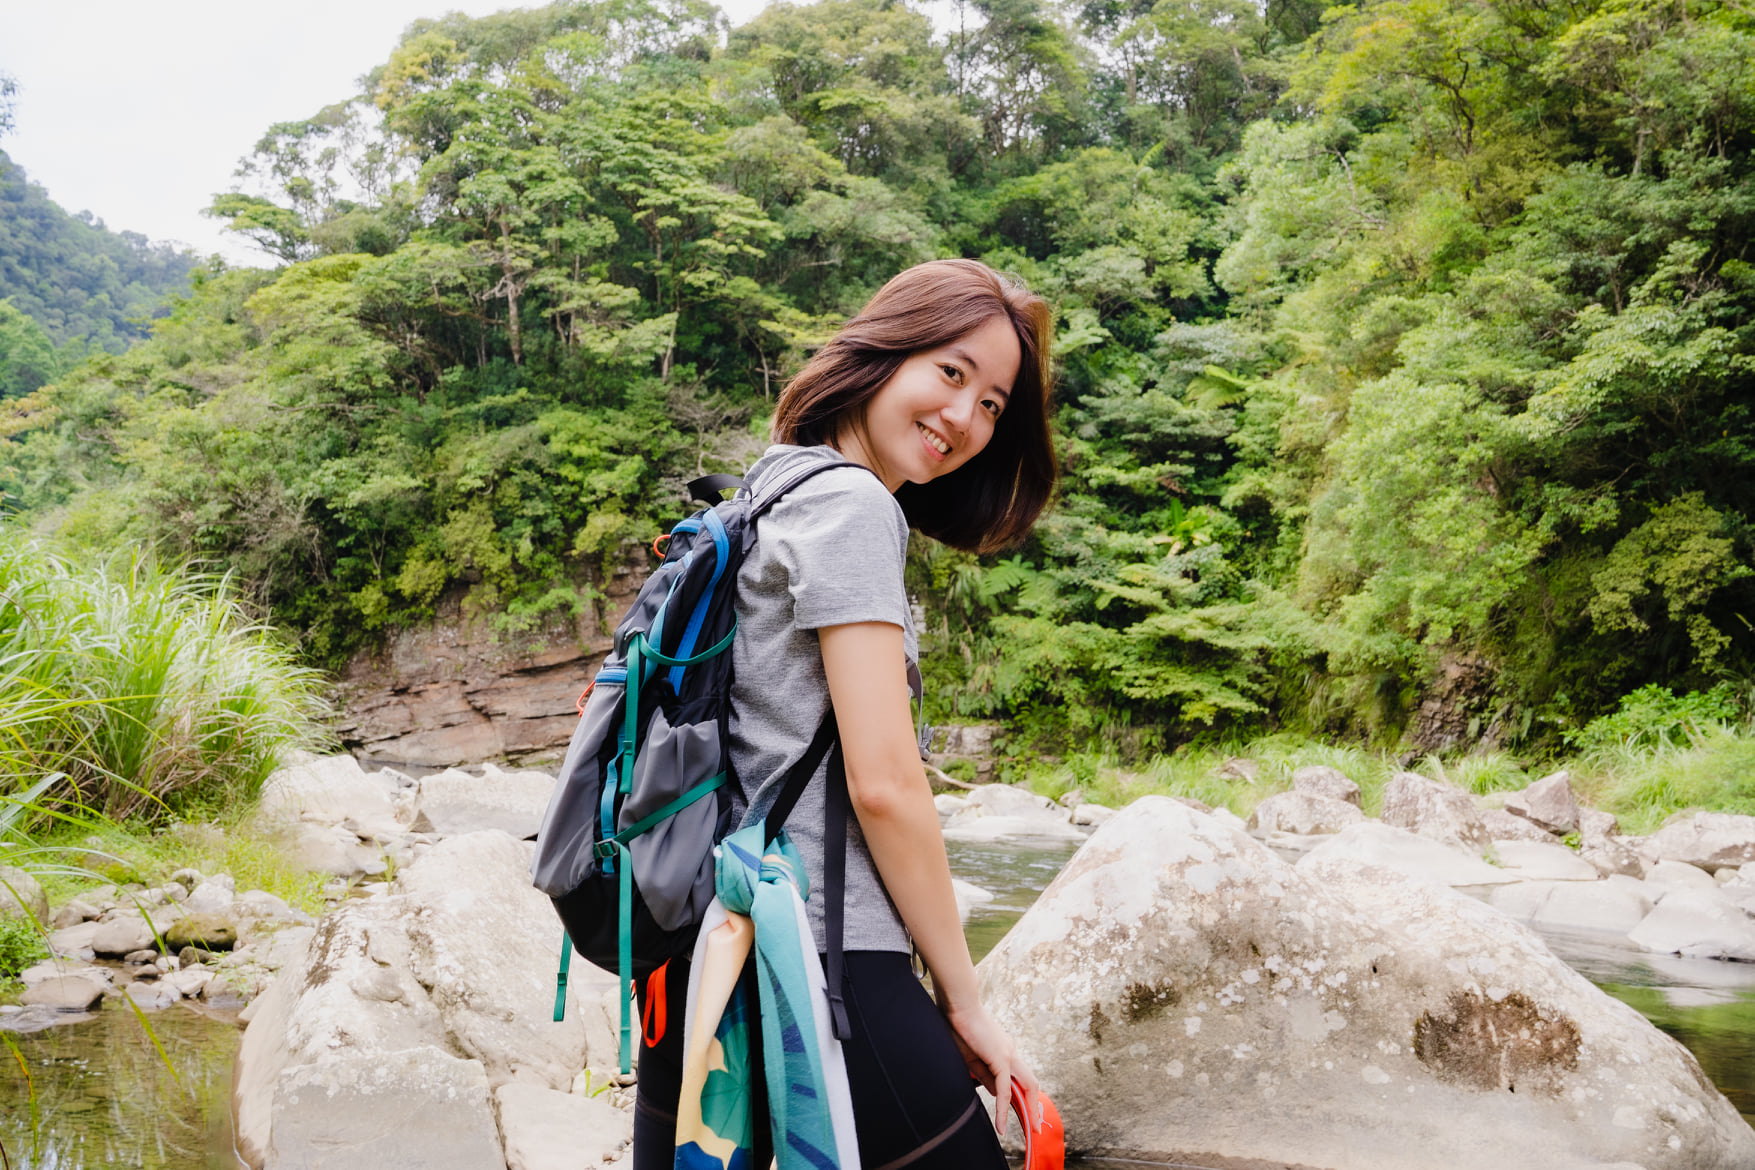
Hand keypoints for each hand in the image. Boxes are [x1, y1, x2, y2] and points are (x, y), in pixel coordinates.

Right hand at [941, 996, 1040, 1138]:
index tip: (1025, 1113)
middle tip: (1036, 1126)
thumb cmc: (959, 1027)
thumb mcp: (971, 1058)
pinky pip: (1005, 1089)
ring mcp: (1008, 1054)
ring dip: (1029, 1109)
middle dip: (1035, 1106)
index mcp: (1004, 1050)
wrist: (958, 1006)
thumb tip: (997, 1094)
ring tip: (1031, 1128)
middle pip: (1030, 1083)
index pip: (1018, 1078)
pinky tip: (1001, 1123)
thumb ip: (985, 1076)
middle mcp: (1011, 1052)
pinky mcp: (1001, 1058)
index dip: (1023, 1096)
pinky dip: (1004, 1108)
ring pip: (1027, 1086)